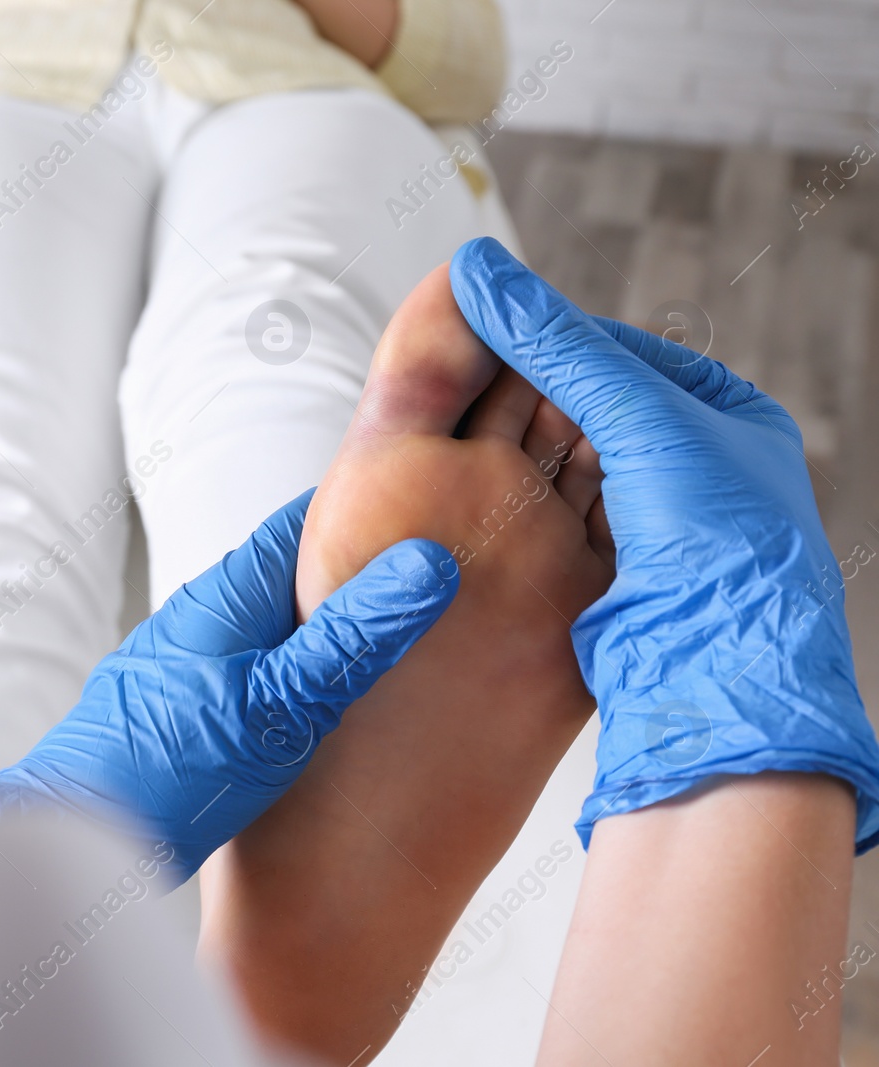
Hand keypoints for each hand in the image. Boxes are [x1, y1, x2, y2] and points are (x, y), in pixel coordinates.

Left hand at [0, 489, 458, 880]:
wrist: (76, 832)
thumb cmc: (172, 768)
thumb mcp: (283, 704)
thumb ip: (354, 638)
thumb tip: (428, 565)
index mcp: (233, 590)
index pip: (310, 518)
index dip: (373, 510)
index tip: (438, 516)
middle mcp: (206, 609)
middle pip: (297, 571)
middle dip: (359, 576)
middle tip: (437, 593)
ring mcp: (190, 653)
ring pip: (275, 624)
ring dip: (327, 630)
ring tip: (396, 655)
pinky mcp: (181, 698)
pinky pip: (254, 666)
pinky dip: (294, 673)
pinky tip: (323, 711)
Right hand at [449, 236, 878, 848]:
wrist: (718, 680)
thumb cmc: (716, 544)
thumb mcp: (641, 420)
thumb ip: (557, 347)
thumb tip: (475, 271)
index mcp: (729, 418)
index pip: (620, 354)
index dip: (548, 339)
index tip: (478, 324)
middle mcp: (699, 468)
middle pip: (587, 408)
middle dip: (524, 397)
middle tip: (453, 377)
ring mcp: (656, 527)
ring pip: (563, 466)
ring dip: (511, 451)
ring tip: (452, 432)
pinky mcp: (615, 576)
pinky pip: (552, 518)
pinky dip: (515, 501)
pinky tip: (471, 491)